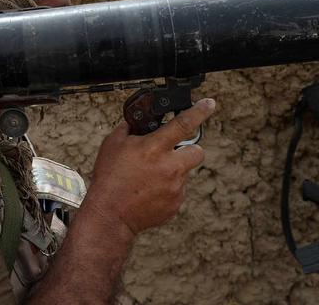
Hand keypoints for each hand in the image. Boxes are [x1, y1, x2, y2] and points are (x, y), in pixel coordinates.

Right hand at [82, 98, 215, 237]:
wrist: (110, 214)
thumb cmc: (109, 177)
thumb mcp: (113, 143)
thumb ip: (131, 128)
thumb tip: (142, 120)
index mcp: (154, 148)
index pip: (183, 124)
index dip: (199, 111)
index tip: (210, 104)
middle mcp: (170, 167)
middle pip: (197, 151)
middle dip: (187, 150)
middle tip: (170, 154)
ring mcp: (175, 188)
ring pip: (184, 172)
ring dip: (172, 171)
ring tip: (149, 177)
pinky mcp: (176, 204)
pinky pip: (177, 190)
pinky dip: (167, 188)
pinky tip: (149, 191)